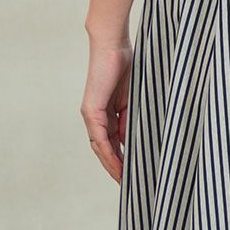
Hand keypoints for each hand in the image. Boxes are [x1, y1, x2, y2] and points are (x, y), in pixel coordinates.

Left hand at [80, 36, 132, 182]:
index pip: (113, 143)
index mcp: (107, 113)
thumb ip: (133, 119)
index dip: (123, 160)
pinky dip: (108, 155)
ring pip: (101, 148)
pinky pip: (99, 139)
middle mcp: (96, 117)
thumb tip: (138, 141)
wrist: (113, 44)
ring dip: (112, 166)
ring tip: (124, 182)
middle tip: (130, 185)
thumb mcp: (135, 100)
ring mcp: (91, 114)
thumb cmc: (128, 65)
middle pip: (105, 150)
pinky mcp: (91, 110)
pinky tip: (118, 166)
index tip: (134, 174)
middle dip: (117, 168)